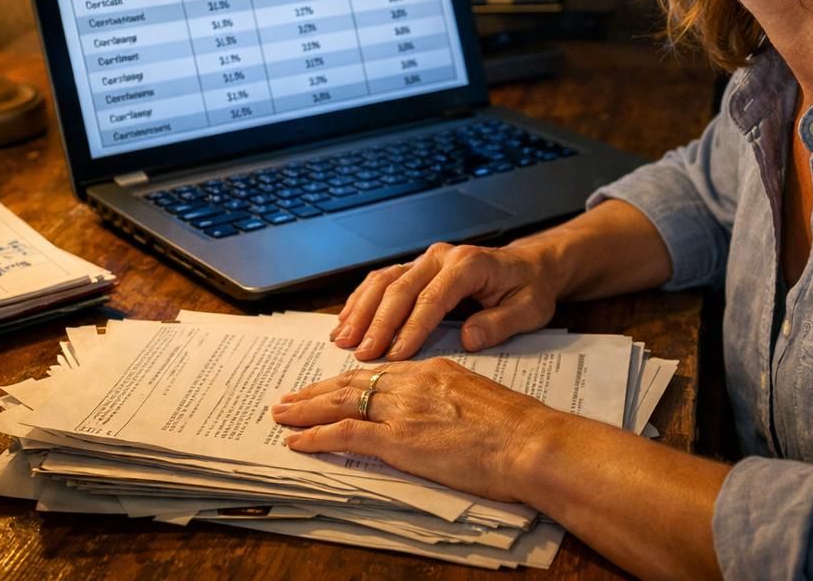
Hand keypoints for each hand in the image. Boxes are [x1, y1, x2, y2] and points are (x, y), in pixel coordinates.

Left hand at [271, 357, 557, 504]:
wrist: (531, 441)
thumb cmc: (519, 430)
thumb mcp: (481, 401)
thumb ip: (453, 401)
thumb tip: (442, 415)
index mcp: (435, 370)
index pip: (381, 372)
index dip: (350, 379)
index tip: (330, 385)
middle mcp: (413, 382)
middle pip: (353, 381)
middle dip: (317, 390)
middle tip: (290, 397)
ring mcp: (404, 409)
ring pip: (342, 401)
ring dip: (306, 409)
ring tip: (282, 414)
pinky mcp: (399, 438)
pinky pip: (346, 433)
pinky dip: (317, 435)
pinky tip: (297, 440)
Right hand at [332, 241, 560, 360]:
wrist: (530, 266)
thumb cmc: (530, 290)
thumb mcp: (530, 310)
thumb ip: (500, 323)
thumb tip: (468, 338)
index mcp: (469, 264)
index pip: (433, 297)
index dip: (412, 327)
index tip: (395, 354)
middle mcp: (442, 256)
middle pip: (401, 287)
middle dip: (378, 322)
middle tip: (362, 353)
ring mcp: (426, 259)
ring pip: (384, 280)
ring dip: (361, 310)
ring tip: (342, 340)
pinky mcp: (416, 267)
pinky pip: (382, 280)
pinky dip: (361, 300)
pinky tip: (346, 321)